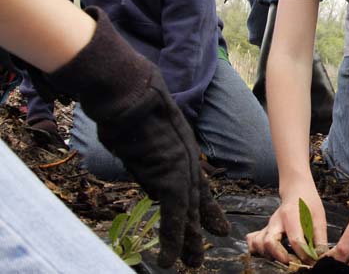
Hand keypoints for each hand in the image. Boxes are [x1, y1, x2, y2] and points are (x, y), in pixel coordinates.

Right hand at [42, 7, 229, 267]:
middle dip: (202, 226)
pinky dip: (173, 239)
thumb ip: (148, 150)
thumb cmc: (132, 101)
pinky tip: (171, 260)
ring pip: (188, 214)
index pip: (196, 184)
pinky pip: (174, 216)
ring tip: (193, 263)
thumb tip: (141, 161)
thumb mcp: (142, 128)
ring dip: (189, 241)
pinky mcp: (172, 178)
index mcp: (181, 151)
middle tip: (211, 246)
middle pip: (197, 201)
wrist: (133, 92)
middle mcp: (185, 162)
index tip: (215, 222)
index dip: (204, 206)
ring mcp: (181, 170)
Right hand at [247, 184, 326, 264]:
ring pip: (258, 243)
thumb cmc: (308, 204)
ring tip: (282, 258)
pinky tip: (268, 254)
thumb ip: (319, 238)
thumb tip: (320, 256)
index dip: (303, 254)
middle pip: (270, 242)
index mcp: (291, 215)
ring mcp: (268, 226)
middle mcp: (275, 221)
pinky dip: (257, 250)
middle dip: (280, 256)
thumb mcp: (319, 218)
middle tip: (292, 262)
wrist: (296, 191)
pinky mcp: (264, 230)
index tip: (310, 261)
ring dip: (268, 255)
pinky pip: (253, 241)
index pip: (295, 239)